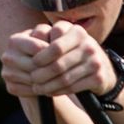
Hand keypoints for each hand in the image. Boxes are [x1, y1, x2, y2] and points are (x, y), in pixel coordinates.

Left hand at [1, 22, 116, 98]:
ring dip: (48, 85)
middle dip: (42, 74)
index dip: (40, 57)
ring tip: (38, 88)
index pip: (54, 46)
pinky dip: (59, 91)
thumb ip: (45, 38)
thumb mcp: (62, 39)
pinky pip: (73, 87)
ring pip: (64, 78)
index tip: (32, 63)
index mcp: (77, 32)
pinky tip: (51, 91)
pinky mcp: (98, 78)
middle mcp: (89, 45)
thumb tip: (20, 42)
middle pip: (58, 64)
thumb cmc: (74, 52)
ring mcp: (96, 62)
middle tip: (32, 79)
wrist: (103, 68)